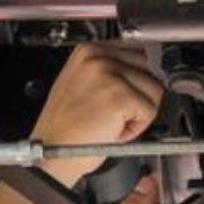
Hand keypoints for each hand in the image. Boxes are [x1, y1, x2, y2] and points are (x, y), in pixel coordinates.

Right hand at [31, 42, 163, 187]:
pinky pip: (150, 111)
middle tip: (112, 114)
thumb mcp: (78, 84)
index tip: (124, 95)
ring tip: (110, 123)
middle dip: (139, 95)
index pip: (136, 52)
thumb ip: (105, 70)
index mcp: (87, 50)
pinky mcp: (120, 97)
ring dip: (138, 113)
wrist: (49, 153)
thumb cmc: (63, 129)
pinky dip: (136, 128)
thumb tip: (136, 70)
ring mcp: (109, 75)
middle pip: (148, 68)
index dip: (134, 79)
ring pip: (154, 90)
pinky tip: (112, 131)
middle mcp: (98, 57)